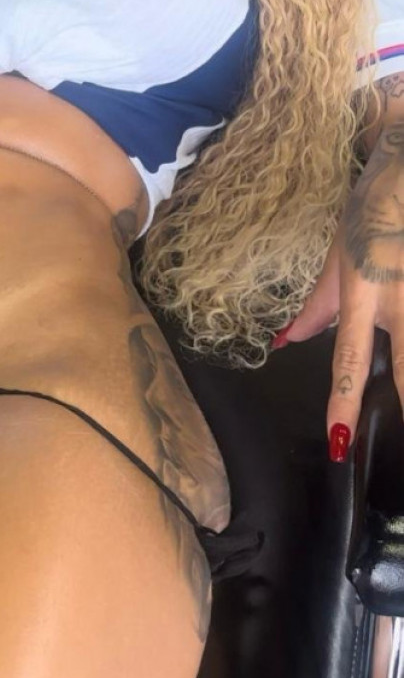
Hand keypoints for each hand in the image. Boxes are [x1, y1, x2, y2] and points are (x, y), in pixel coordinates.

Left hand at [275, 123, 403, 462]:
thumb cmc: (372, 210)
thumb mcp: (339, 254)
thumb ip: (319, 305)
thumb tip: (286, 342)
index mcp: (365, 293)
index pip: (348, 358)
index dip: (343, 404)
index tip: (339, 443)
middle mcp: (403, 299)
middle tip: (392, 467)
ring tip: (397, 356)